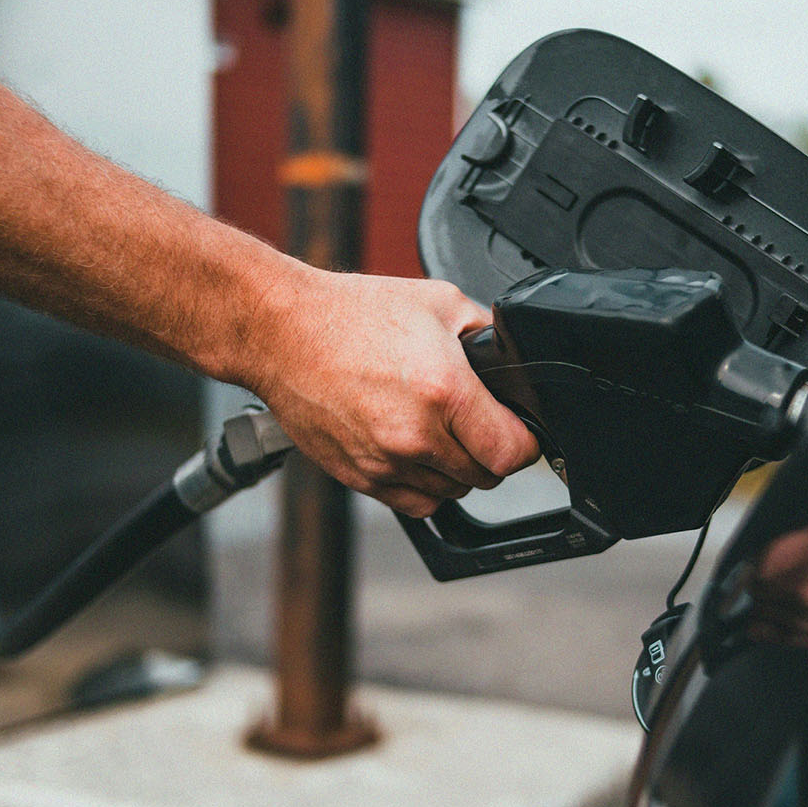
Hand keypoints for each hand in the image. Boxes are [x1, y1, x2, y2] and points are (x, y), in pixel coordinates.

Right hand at [238, 267, 542, 516]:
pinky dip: (425, 485)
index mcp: (445, 392)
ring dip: (457, 470)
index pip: (513, 452)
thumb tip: (514, 360)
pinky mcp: (359, 477)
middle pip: (487, 476)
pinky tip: (418, 452)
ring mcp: (385, 461)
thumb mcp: (441, 303)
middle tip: (478, 424)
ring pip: (452, 492)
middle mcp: (416, 435)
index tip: (521, 431)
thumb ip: (487, 336)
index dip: (526, 442)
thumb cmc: (353, 314)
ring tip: (442, 432)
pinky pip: (416, 503)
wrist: (281, 330)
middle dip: (491, 452)